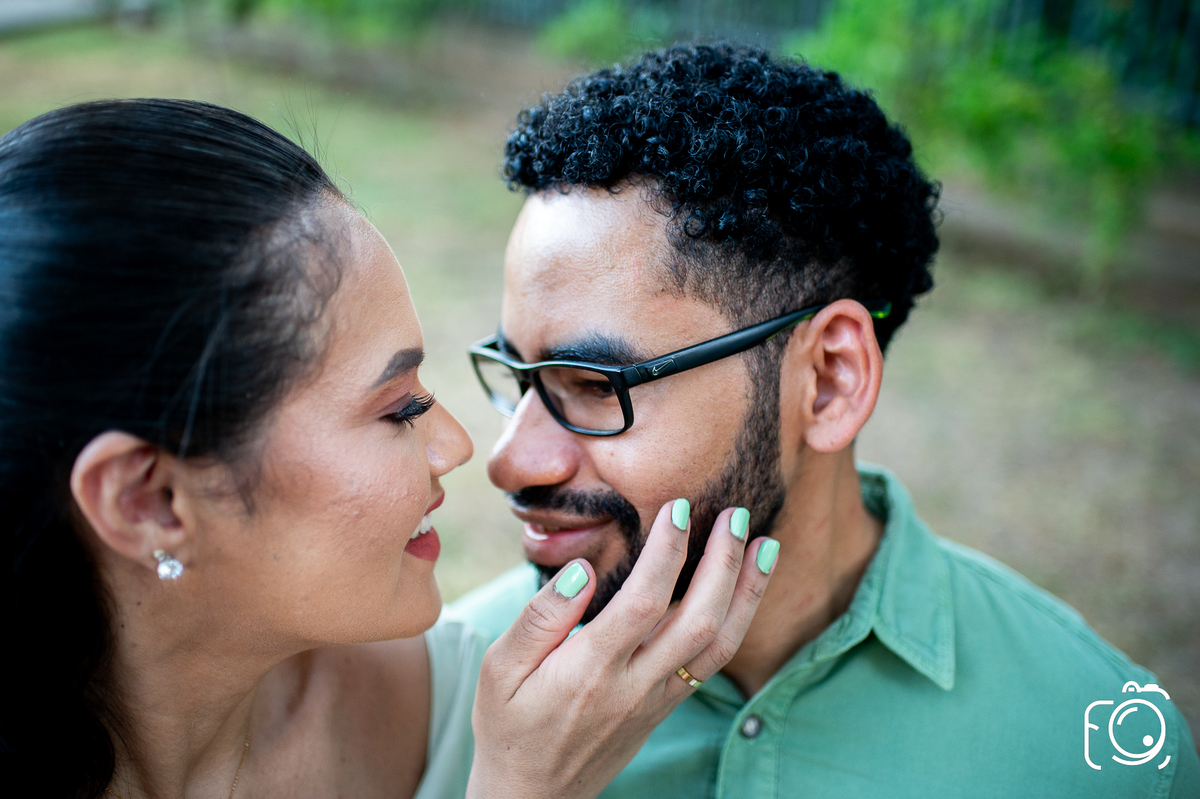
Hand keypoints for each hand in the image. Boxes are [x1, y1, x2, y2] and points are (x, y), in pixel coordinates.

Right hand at [467, 501, 775, 798]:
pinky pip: (713, 665)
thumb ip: (540, 617)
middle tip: (736, 514)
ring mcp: (656, 700)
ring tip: (765, 545)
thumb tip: (582, 569)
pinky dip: (738, 622)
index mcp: (589, 670)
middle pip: (698, 621)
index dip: (667, 552)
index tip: (677, 507)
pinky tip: (745, 590)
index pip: (643, 601)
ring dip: (747, 593)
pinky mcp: (665, 708)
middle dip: (724, 563)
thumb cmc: (508, 725)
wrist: (533, 797)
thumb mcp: (500, 669)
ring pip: (719, 646)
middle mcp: (633, 686)